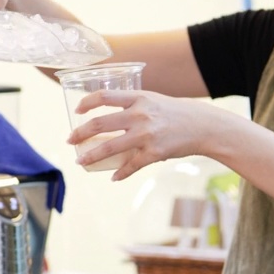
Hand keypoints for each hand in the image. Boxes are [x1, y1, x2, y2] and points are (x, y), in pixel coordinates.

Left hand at [66, 90, 225, 180]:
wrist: (202, 126)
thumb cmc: (175, 112)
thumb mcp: (153, 100)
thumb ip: (132, 105)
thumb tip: (108, 115)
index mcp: (139, 98)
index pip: (104, 96)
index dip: (87, 103)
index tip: (77, 110)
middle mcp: (140, 115)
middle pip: (100, 124)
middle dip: (80, 134)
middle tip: (71, 140)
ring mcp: (146, 135)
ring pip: (109, 147)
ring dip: (91, 156)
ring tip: (81, 161)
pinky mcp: (153, 153)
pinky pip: (130, 166)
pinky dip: (120, 173)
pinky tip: (114, 176)